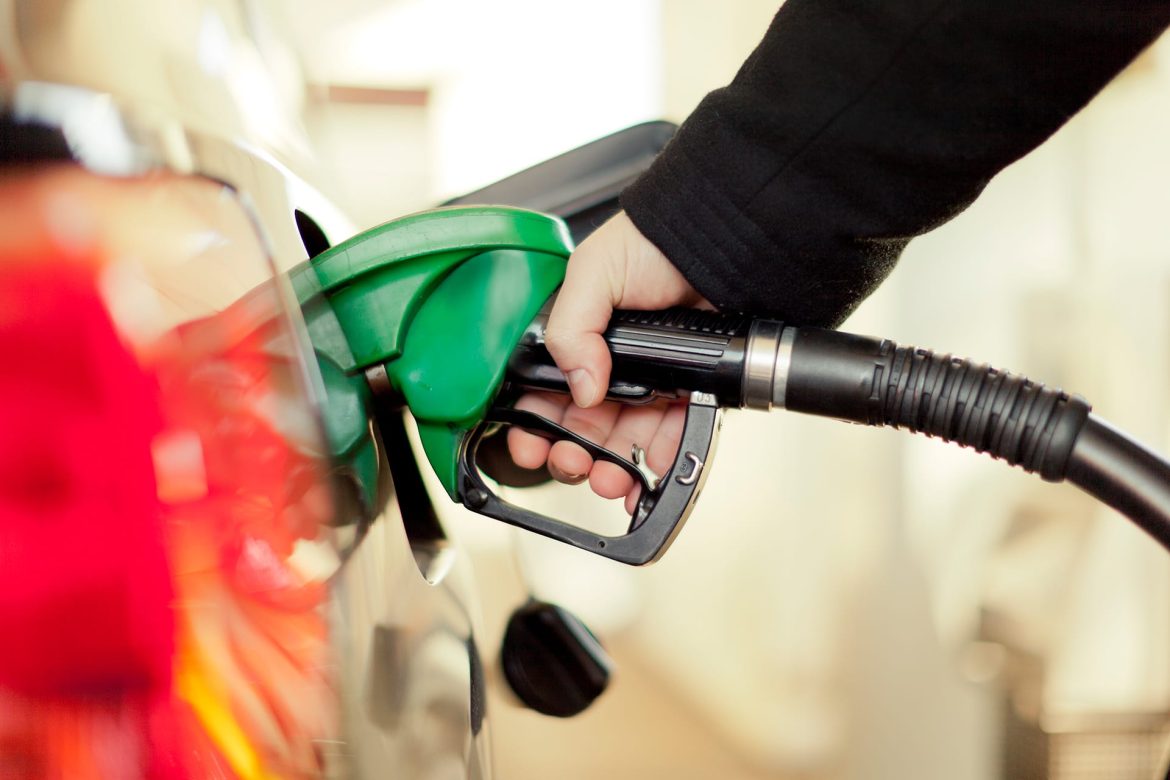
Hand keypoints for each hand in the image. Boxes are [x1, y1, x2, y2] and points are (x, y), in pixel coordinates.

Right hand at [506, 211, 709, 511]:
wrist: (718, 239)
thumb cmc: (653, 240)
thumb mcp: (592, 272)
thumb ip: (571, 328)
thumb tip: (581, 387)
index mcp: (576, 337)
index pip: (544, 392)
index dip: (534, 425)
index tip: (530, 447)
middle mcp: (609, 362)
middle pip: (581, 425)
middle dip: (571, 454)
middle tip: (571, 464)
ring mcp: (648, 379)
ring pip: (622, 438)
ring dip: (611, 466)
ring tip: (609, 479)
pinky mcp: (687, 388)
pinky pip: (670, 432)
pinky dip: (659, 456)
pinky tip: (649, 467)